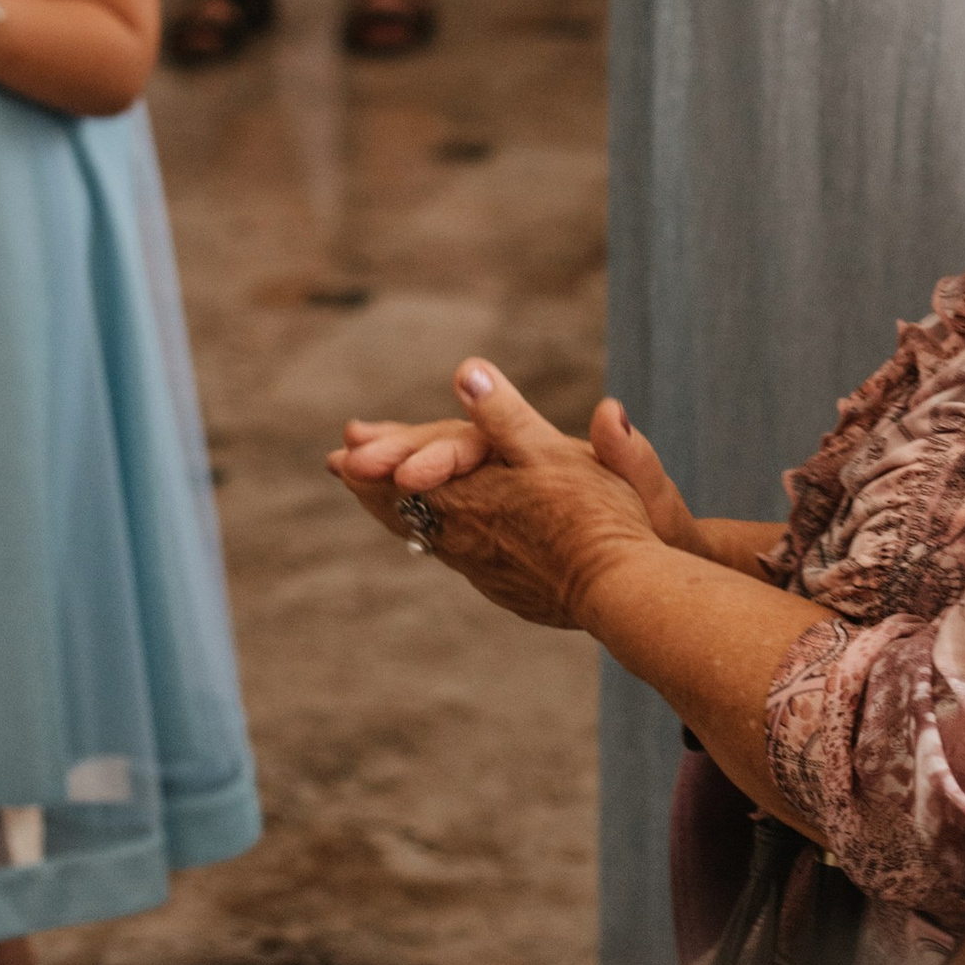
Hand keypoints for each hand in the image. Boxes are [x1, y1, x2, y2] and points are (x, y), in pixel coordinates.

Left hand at [329, 363, 660, 632]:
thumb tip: (465, 372)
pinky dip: (438, 536)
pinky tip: (446, 535)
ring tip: (387, 497)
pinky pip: (458, 556)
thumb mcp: (552, 453)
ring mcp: (485, 569)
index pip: (403, 476)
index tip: (344, 445)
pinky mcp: (509, 588)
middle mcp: (465, 539)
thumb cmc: (591, 517)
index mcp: (468, 500)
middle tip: (343, 468)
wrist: (621, 592)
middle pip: (405, 509)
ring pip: (429, 535)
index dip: (376, 456)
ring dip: (399, 510)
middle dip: (373, 484)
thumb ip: (504, 416)